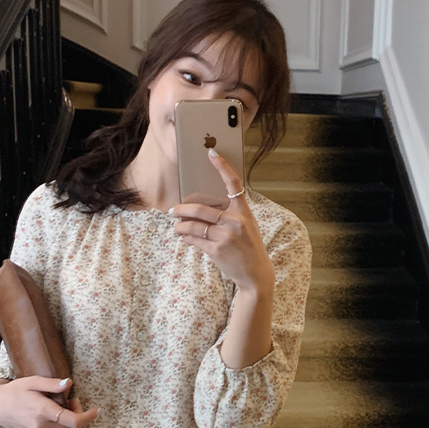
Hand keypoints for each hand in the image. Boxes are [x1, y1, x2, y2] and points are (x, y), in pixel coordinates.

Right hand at [0, 367, 96, 427]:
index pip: (73, 421)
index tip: (95, 409)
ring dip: (77, 425)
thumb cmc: (16, 391)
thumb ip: (52, 384)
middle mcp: (43, 427)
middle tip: (74, 401)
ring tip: (68, 408)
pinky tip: (62, 416)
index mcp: (43, 412)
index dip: (88, 417)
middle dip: (83, 418)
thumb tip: (69, 383)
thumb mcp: (32, 382)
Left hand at [173, 147, 268, 288]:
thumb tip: (200, 211)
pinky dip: (186, 238)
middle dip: (182, 209)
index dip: (222, 167)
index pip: (234, 184)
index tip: (211, 153)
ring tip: (175, 227)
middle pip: (201, 209)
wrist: (256, 274)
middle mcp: (235, 221)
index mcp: (244, 211)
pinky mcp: (217, 250)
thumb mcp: (246, 226)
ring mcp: (226, 236)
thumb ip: (228, 216)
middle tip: (172, 210)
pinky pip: (195, 240)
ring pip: (194, 226)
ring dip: (180, 226)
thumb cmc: (249, 247)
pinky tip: (183, 238)